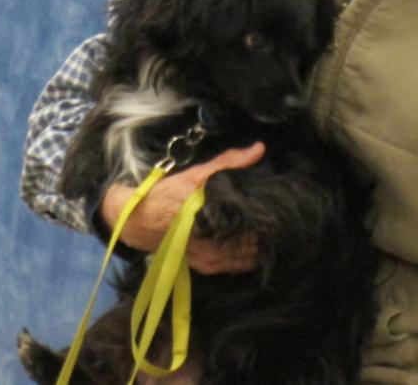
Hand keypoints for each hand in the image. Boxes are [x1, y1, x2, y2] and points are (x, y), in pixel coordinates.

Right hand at [99, 142, 264, 274]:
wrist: (140, 220)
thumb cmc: (169, 195)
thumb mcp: (197, 175)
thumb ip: (229, 163)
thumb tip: (258, 149)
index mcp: (214, 220)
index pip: (256, 229)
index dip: (270, 221)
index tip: (277, 210)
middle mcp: (215, 246)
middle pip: (256, 247)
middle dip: (266, 235)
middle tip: (272, 220)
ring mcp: (211, 261)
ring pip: (248, 259)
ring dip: (257, 247)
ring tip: (262, 232)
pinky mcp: (207, 267)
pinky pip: (235, 265)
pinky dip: (245, 256)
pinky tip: (246, 242)